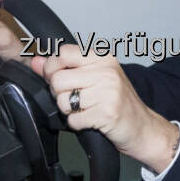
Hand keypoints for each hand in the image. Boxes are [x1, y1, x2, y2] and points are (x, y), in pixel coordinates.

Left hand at [31, 47, 179, 172]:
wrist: (143, 128)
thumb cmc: (118, 102)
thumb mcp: (94, 78)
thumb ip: (64, 68)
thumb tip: (35, 61)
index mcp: (103, 58)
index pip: (63, 53)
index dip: (52, 67)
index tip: (58, 77)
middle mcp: (107, 71)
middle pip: (58, 79)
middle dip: (60, 94)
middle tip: (76, 99)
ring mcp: (108, 92)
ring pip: (63, 101)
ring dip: (69, 111)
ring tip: (85, 110)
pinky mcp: (107, 113)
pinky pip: (73, 120)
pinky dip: (77, 124)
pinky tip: (91, 120)